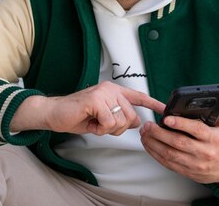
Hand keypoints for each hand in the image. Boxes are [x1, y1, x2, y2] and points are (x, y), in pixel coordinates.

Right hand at [11, 81, 164, 135]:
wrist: (53, 113)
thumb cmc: (77, 115)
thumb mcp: (102, 118)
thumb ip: (119, 117)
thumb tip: (136, 123)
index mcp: (113, 91)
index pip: (138, 96)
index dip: (153, 104)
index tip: (165, 111)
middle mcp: (111, 89)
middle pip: (131, 116)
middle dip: (118, 128)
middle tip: (101, 126)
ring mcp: (103, 92)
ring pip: (120, 121)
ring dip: (107, 129)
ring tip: (94, 123)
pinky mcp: (96, 99)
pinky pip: (109, 123)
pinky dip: (99, 129)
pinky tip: (90, 123)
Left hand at [139, 104, 218, 183]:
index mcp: (214, 139)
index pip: (196, 130)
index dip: (180, 124)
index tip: (166, 118)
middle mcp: (204, 152)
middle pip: (178, 142)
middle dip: (160, 133)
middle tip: (148, 125)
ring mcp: (194, 164)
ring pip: (170, 154)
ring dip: (154, 144)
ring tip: (145, 133)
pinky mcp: (187, 171)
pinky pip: (168, 163)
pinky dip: (156, 154)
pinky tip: (149, 145)